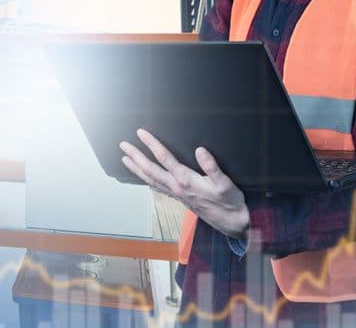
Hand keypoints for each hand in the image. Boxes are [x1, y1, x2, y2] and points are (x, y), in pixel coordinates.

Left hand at [120, 129, 249, 239]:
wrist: (232, 223)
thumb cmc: (230, 202)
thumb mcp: (225, 183)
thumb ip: (212, 167)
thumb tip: (200, 150)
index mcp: (186, 181)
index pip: (165, 159)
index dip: (152, 144)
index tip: (141, 133)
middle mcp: (177, 188)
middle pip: (151, 170)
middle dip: (136, 156)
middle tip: (123, 144)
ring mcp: (177, 194)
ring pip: (151, 180)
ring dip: (137, 169)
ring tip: (125, 159)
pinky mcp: (180, 198)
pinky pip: (158, 188)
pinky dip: (148, 181)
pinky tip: (143, 178)